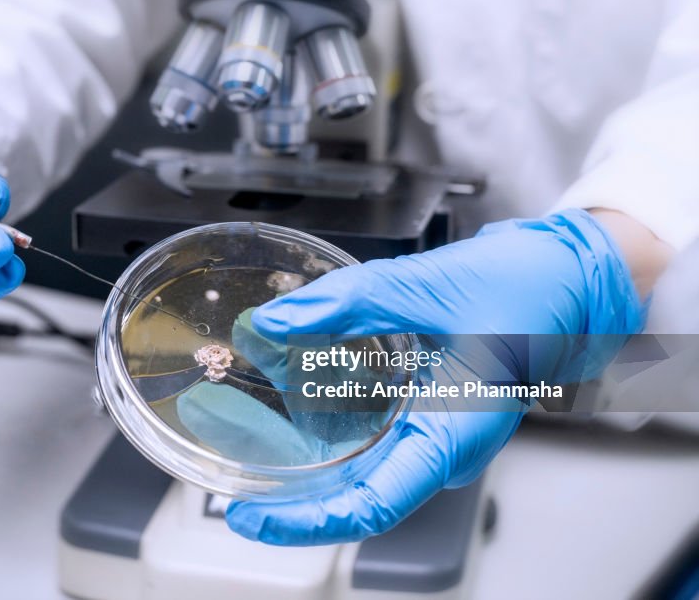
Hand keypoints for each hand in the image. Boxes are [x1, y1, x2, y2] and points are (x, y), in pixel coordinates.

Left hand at [225, 209, 645, 544]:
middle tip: (229, 480)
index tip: (251, 517)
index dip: (305, 521)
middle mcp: (443, 450)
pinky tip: (286, 406)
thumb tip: (271, 320)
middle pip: (357, 495)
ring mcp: (437, 436)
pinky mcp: (429, 416)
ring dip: (303, 458)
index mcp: (454, 437)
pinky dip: (328, 426)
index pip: (372, 506)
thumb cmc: (525, 288)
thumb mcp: (423, 286)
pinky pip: (373, 438)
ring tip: (242, 436)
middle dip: (290, 494)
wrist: (570, 278)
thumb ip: (343, 303)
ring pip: (361, 467)